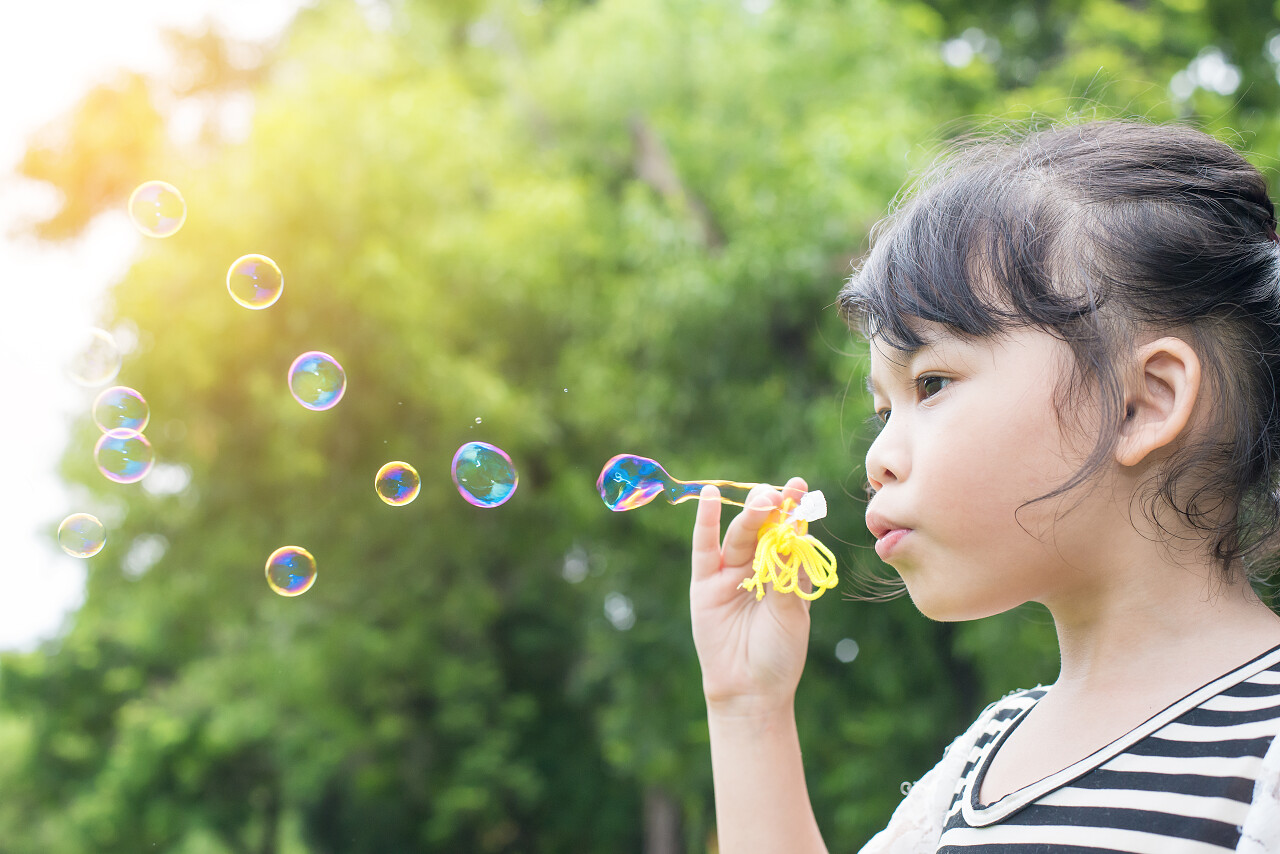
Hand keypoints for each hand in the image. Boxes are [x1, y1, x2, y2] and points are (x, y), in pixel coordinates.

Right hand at [690, 477, 811, 715]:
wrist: (750, 691)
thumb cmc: (779, 655)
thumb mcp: (790, 614)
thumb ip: (785, 575)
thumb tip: (788, 534)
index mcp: (786, 572)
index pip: (791, 534)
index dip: (795, 511)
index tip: (802, 488)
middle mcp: (759, 567)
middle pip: (764, 529)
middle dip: (772, 510)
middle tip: (779, 494)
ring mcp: (731, 573)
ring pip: (739, 536)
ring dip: (749, 516)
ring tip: (760, 499)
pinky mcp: (705, 582)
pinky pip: (704, 548)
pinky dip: (705, 522)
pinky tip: (709, 497)